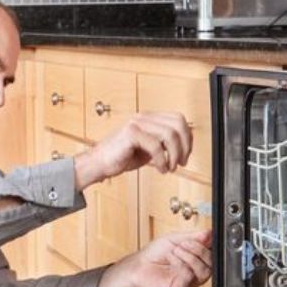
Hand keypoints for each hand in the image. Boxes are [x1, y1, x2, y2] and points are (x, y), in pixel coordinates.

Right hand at [73, 112, 191, 190]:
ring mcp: (137, 123)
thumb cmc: (120, 157)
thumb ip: (163, 145)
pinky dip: (162, 160)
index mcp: (148, 118)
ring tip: (170, 167)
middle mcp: (143, 117)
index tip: (186, 154)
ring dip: (175, 154)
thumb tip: (182, 148)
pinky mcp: (131, 134)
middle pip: (178, 123)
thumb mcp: (148, 150)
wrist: (99, 164)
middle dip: (185, 145)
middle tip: (181, 161)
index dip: (187, 137)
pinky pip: (156, 146)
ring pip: (169, 134)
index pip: (178, 119)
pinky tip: (160, 169)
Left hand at [97, 229, 212, 286]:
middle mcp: (195, 272)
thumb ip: (193, 236)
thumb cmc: (154, 254)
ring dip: (191, 257)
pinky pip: (191, 277)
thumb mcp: (175, 239)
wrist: (138, 266)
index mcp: (195, 260)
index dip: (210, 245)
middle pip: (212, 263)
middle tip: (185, 244)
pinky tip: (172, 259)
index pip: (213, 254)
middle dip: (199, 250)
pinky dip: (182, 265)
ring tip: (177, 250)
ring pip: (205, 271)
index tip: (203, 236)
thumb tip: (209, 233)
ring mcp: (189, 282)